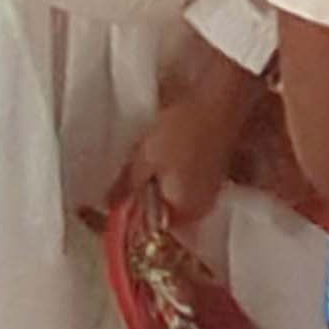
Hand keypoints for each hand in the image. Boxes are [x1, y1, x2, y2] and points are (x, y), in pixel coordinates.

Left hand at [107, 30, 259, 224]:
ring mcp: (212, 189)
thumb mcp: (143, 159)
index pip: (150, 230)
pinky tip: (164, 154)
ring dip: (158, 186)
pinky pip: (186, 183)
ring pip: (175, 198)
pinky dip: (172, 175)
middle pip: (164, 215)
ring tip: (145, 162)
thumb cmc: (184, 129)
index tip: (115, 201)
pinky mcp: (216, 171)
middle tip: (128, 178)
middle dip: (144, 200)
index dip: (130, 216)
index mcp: (185, 211)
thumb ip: (125, 188)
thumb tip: (109, 204)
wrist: (219, 98)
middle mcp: (202, 207)